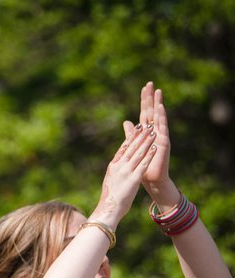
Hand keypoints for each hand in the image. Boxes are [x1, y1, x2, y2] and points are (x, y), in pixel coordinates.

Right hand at [89, 120, 157, 225]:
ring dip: (146, 141)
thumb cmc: (110, 197)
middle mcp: (119, 166)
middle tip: (147, 125)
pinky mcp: (133, 179)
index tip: (137, 128)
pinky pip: (143, 164)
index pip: (123, 148)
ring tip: (153, 132)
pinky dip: (149, 155)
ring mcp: (126, 172)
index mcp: (113, 166)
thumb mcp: (111, 180)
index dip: (131, 137)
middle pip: (131, 147)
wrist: (108, 209)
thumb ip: (116, 170)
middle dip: (140, 135)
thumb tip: (118, 165)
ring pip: (138, 153)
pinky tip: (155, 147)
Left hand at [123, 81, 177, 206]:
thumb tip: (126, 122)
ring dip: (158, 104)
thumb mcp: (134, 147)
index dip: (144, 101)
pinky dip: (161, 117)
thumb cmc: (142, 165)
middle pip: (152, 111)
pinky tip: (160, 108)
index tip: (144, 87)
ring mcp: (160, 136)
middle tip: (150, 83)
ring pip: (159, 117)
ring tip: (158, 91)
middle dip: (151, 98)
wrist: (151, 180)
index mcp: (146, 133)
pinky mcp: (164, 142)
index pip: (145, 113)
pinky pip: (163, 128)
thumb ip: (131, 134)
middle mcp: (154, 132)